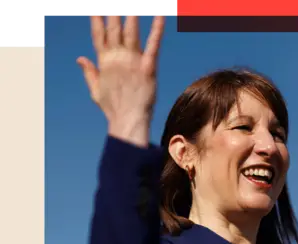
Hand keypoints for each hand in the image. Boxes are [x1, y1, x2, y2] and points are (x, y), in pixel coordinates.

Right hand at [77, 14, 164, 146]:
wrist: (128, 121)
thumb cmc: (113, 108)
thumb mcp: (96, 90)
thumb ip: (89, 72)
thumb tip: (79, 58)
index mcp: (104, 62)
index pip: (98, 35)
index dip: (97, 20)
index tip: (96, 9)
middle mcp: (117, 58)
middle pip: (114, 28)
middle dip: (113, 13)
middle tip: (114, 3)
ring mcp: (133, 61)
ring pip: (132, 32)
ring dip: (132, 16)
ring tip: (134, 5)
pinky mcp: (149, 67)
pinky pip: (153, 44)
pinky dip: (157, 30)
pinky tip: (160, 16)